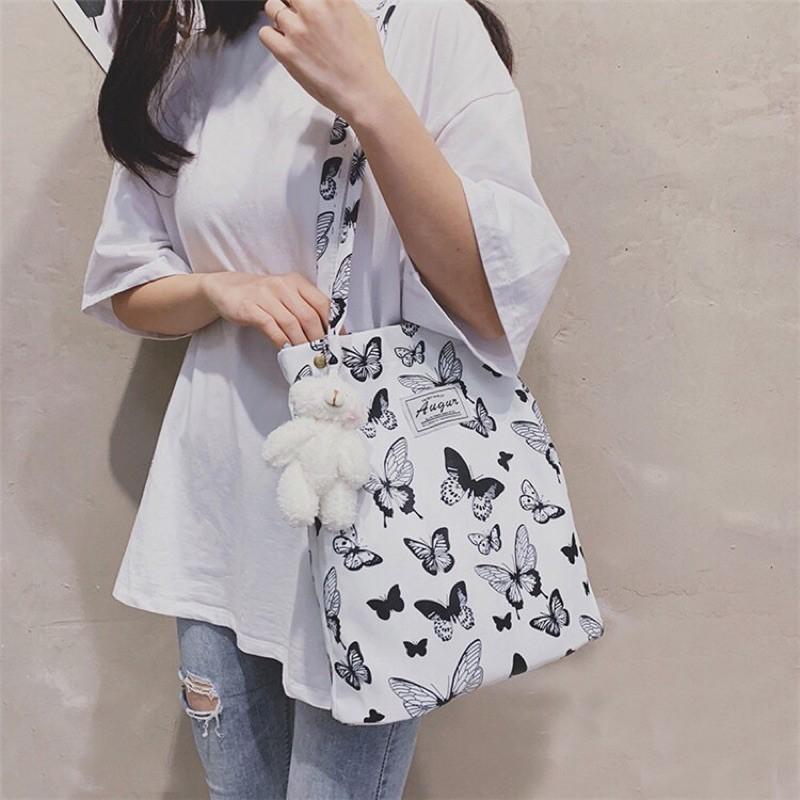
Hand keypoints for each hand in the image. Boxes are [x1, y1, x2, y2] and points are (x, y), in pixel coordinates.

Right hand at [200, 271, 331, 348]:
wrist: (227, 289)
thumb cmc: (262, 296)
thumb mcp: (286, 295)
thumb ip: (305, 308)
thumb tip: (327, 333)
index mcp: (297, 282)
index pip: (322, 303)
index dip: (333, 324)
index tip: (338, 341)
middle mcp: (283, 286)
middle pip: (308, 315)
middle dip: (319, 338)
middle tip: (323, 354)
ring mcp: (265, 296)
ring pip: (291, 323)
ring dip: (301, 342)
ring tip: (307, 356)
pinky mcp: (250, 307)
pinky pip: (270, 327)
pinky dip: (281, 341)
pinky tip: (287, 350)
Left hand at [258, 0, 394, 121]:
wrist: (364, 92)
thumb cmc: (366, 63)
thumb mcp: (363, 20)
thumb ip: (341, 6)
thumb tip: (331, 4)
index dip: (303, 1)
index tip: (303, 5)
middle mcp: (313, 9)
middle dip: (291, 3)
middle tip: (296, 14)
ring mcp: (297, 30)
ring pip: (271, 7)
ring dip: (278, 18)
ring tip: (289, 30)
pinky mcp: (286, 52)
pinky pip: (264, 34)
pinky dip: (271, 37)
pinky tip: (283, 44)